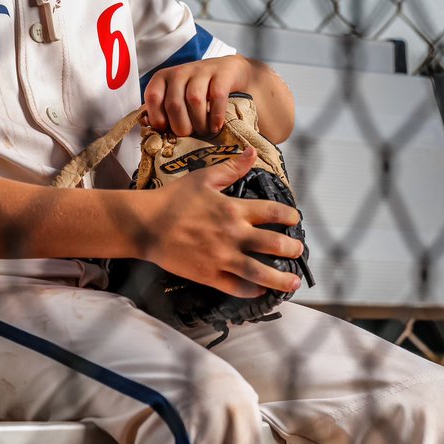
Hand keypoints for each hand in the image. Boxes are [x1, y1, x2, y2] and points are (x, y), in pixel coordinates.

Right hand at [130, 146, 305, 297]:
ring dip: (281, 279)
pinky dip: (252, 291)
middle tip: (298, 250)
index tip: (294, 220)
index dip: (289, 217)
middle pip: (274, 244)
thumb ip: (231, 168)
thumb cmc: (172, 200)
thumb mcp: (203, 178)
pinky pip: (237, 288)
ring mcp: (222, 258)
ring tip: (293, 282)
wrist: (145, 225)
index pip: (272, 212)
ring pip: (261, 272)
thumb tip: (252, 152)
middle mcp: (233, 235)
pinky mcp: (210, 275)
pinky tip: (260, 291)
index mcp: (234, 209)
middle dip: (291, 249)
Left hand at [143, 54, 247, 136]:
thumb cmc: (197, 89)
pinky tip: (216, 126)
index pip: (153, 97)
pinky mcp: (221, 74)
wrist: (227, 70)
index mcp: (162, 78)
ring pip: (194, 100)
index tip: (167, 130)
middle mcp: (179, 72)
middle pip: (174, 104)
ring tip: (203, 131)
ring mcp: (200, 71)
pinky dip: (216, 116)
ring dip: (199, 123)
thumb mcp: (175, 95)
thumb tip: (154, 129)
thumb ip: (162, 110)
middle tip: (189, 134)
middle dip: (181, 126)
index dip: (158, 118)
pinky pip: (216, 97)